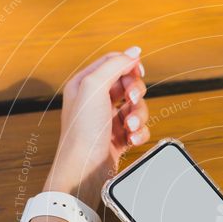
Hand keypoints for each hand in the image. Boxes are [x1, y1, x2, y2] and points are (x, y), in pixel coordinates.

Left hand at [43, 49, 148, 208]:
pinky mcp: (118, 138)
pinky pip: (138, 128)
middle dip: (136, 93)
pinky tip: (132, 139)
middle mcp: (95, 101)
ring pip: (136, 107)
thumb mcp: (94, 87)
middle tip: (133, 100)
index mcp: (84, 84)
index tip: (138, 72)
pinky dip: (139, 133)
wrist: (84, 170)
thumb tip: (134, 51)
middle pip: (128, 84)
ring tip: (131, 126)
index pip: (112, 64)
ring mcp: (107, 120)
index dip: (128, 65)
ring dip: (139, 116)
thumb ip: (114, 65)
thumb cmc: (83, 131)